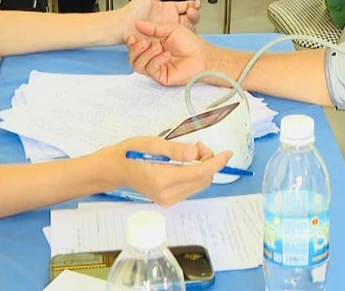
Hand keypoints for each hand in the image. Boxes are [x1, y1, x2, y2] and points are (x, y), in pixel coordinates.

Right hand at [101, 136, 230, 206]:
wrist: (117, 169)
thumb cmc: (132, 152)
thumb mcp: (152, 143)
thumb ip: (175, 149)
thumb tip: (194, 153)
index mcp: (163, 179)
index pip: (199, 173)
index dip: (216, 163)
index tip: (227, 153)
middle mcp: (167, 194)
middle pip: (202, 180)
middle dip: (208, 162)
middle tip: (197, 146)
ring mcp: (168, 200)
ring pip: (199, 185)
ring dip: (202, 168)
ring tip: (190, 153)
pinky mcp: (168, 201)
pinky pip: (191, 188)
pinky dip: (195, 175)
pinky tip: (186, 164)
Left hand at [119, 0, 200, 42]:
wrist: (123, 25)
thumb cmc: (133, 10)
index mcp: (170, 9)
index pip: (187, 6)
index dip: (194, 5)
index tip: (196, 4)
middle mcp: (171, 20)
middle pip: (190, 19)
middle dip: (194, 16)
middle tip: (191, 13)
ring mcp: (169, 31)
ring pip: (186, 30)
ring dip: (189, 26)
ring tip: (186, 22)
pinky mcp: (165, 41)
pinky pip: (176, 41)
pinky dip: (181, 38)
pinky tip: (181, 34)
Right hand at [126, 21, 211, 86]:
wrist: (203, 56)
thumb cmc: (191, 44)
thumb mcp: (171, 29)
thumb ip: (153, 28)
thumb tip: (138, 24)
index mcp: (153, 45)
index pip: (136, 46)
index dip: (131, 43)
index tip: (132, 37)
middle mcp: (153, 57)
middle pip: (133, 58)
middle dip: (135, 50)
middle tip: (142, 42)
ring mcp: (156, 67)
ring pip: (139, 65)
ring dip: (146, 54)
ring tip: (158, 47)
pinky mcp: (160, 76)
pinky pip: (150, 70)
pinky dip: (156, 60)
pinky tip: (166, 55)